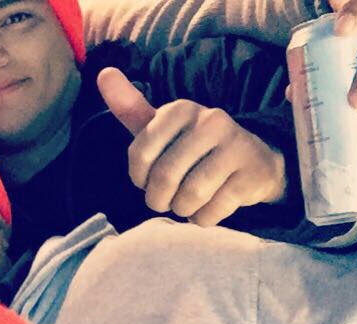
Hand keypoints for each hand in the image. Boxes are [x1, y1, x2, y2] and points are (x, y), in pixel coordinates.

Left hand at [98, 67, 286, 226]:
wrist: (252, 161)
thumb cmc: (192, 147)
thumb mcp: (161, 127)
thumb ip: (129, 106)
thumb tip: (104, 73)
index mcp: (182, 109)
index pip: (140, 154)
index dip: (139, 177)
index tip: (147, 179)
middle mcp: (211, 121)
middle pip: (164, 178)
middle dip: (159, 199)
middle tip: (166, 199)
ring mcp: (235, 146)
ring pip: (189, 197)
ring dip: (182, 209)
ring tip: (187, 202)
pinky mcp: (252, 174)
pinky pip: (211, 211)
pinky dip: (203, 218)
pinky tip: (209, 207)